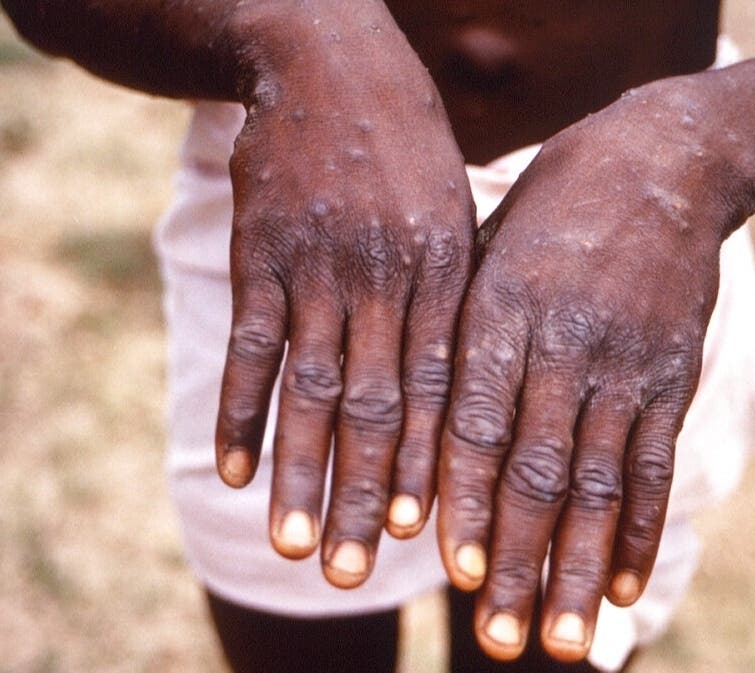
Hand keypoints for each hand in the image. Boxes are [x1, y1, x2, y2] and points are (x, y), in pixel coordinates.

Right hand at [214, 23, 474, 588]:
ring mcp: (318, 267)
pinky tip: (232, 470)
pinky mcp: (261, 255)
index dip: (432, 465)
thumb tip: (465, 386)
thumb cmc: (408, 150)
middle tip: (359, 571)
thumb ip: (457, 296)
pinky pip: (249, 346)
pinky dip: (239, 410)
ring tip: (296, 545)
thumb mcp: (457, 211)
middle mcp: (384, 278)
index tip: (425, 535)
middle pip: (377, 406)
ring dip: (301, 472)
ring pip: (310, 389)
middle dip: (368, 493)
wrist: (331, 64)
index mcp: (445, 272)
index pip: (441, 388)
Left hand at [438, 76, 754, 659]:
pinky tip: (621, 585)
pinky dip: (638, 529)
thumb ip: (456, 331)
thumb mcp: (486, 246)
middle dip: (514, 558)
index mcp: (500, 306)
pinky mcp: (672, 372)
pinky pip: (655, 461)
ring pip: (597, 481)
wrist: (661, 162)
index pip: (474, 419)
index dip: (462, 497)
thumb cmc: (550, 210)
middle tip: (497, 638)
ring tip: (556, 639)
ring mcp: (624, 360)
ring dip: (574, 565)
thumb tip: (412, 424)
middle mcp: (563, 340)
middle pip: (535, 467)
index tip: (448, 569)